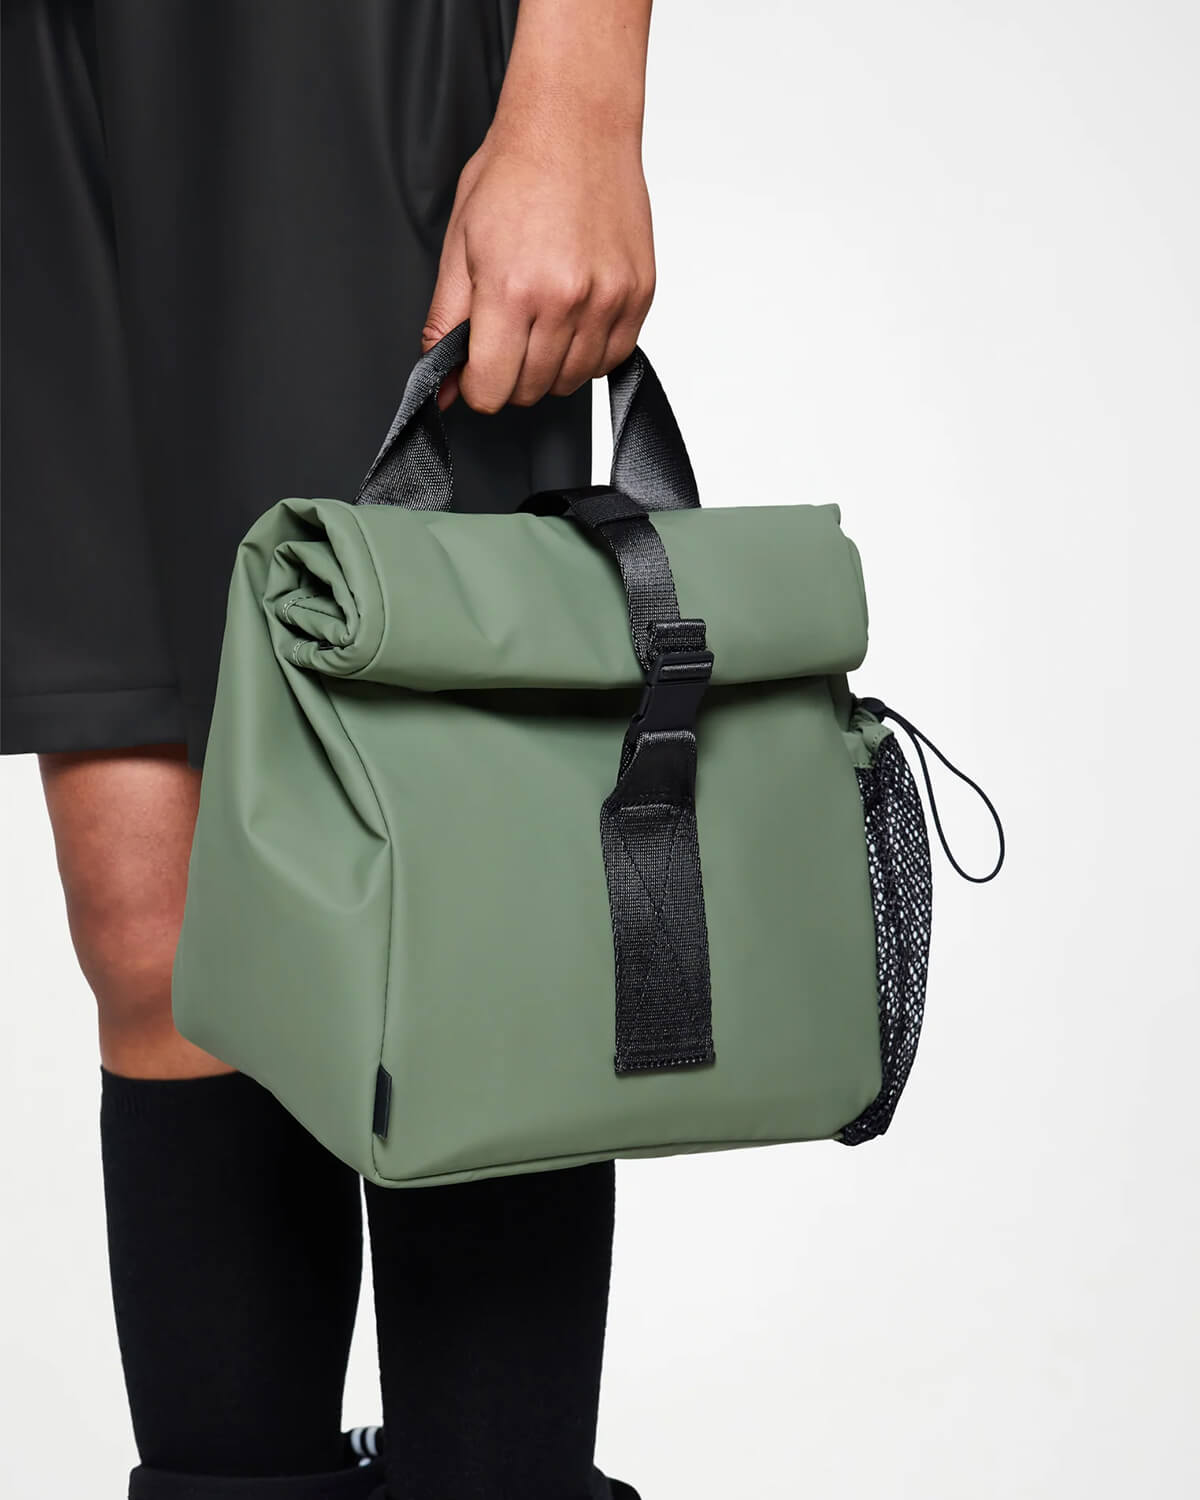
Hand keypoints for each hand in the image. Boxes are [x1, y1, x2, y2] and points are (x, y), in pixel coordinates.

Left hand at [421, 0, 654, 412]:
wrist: (574, 123)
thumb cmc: (515, 172)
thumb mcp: (461, 245)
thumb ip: (448, 323)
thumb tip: (444, 386)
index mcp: (511, 288)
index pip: (492, 388)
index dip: (477, 386)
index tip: (477, 368)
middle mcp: (564, 299)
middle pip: (532, 390)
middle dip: (512, 375)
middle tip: (507, 334)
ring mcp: (608, 298)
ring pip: (574, 380)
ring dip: (552, 365)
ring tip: (542, 318)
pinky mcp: (639, 293)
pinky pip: (612, 357)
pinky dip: (590, 351)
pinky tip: (574, 316)